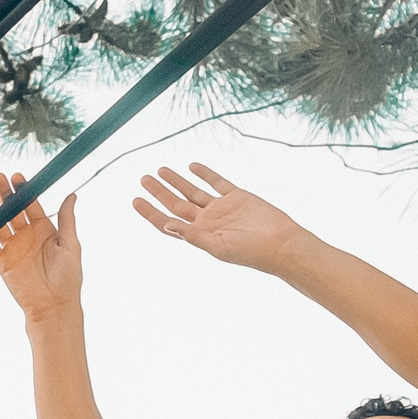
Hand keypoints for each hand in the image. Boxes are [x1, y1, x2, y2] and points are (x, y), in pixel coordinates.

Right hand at [0, 171, 82, 321]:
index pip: (30, 205)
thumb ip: (67, 219)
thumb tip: (72, 194)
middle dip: (4, 194)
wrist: (54, 306)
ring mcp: (12, 247)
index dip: (23, 191)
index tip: (17, 177)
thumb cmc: (68, 277)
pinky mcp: (1, 261)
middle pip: (12, 210)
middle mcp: (26, 235)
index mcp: (44, 229)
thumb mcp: (70, 245)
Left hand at [132, 164, 308, 271]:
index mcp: (198, 235)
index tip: (135, 200)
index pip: (168, 222)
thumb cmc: (250, 252)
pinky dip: (205, 173)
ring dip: (177, 181)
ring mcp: (221, 208)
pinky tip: (192, 166)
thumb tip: (168, 226)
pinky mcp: (237, 197)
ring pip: (193, 191)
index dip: (150, 212)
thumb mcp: (217, 247)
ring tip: (160, 170)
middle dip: (159, 192)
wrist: (282, 244)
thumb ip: (192, 236)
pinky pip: (217, 182)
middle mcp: (207, 221)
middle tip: (143, 179)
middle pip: (176, 204)